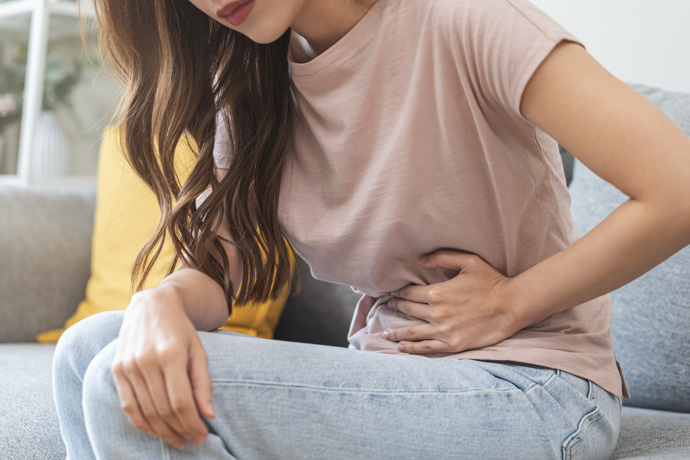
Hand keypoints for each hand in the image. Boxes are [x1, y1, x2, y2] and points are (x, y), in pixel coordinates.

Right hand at [111, 287, 215, 449]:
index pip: (181, 401)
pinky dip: (140, 423)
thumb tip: (208, 415)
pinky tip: (155, 432)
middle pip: (163, 409)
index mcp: (171, 354)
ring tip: (177, 440)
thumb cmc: (180, 329)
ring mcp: (129, 365)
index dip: (192, 423)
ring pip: (146, 410)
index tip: (202, 435)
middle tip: (192, 441)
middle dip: (180, 430)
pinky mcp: (117, 369)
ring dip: (163, 431)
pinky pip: (127, 404)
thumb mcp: (198, 351)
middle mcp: (147, 360)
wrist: (151, 305)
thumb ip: (203, 383)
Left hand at [383, 250, 522, 353]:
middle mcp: (437, 313)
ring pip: (413, 332)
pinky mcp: (453, 345)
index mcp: (438, 292)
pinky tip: (401, 348)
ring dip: (397, 333)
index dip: (399, 293)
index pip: (410, 293)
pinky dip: (412, 348)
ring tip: (386, 334)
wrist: (512, 305)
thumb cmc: (492, 281)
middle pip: (408, 311)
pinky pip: (427, 348)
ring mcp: (444, 331)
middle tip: (388, 307)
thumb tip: (420, 260)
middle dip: (396, 308)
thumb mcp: (468, 261)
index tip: (393, 294)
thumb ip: (442, 258)